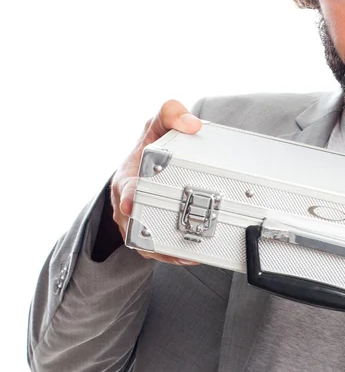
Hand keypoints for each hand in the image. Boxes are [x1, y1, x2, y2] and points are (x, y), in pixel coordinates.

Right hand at [110, 99, 202, 264]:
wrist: (146, 169)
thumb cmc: (151, 147)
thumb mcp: (157, 125)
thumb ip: (171, 114)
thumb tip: (192, 124)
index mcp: (127, 175)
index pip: (125, 187)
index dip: (128, 195)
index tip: (131, 202)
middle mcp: (127, 202)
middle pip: (134, 224)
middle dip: (150, 234)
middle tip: (173, 239)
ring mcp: (135, 222)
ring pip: (145, 243)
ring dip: (164, 250)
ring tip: (187, 253)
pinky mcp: (147, 235)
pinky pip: (156, 251)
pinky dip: (171, 255)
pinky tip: (190, 256)